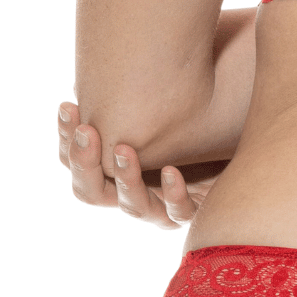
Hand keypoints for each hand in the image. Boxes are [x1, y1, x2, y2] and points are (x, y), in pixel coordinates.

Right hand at [58, 102, 226, 229]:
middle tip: (87, 131)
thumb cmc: (182, 113)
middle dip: (85, 164)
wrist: (229, 129)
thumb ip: (114, 96)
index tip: (69, 106)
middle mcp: (130, 192)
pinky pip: (179, 212)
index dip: (67, 138)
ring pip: (134, 207)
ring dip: (126, 180)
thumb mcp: (146, 100)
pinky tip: (171, 171)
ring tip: (125, 150)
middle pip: (90, 192)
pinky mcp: (194, 211)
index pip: (73, 162)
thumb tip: (79, 85)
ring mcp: (161, 206)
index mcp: (108, 168)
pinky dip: (174, 194)